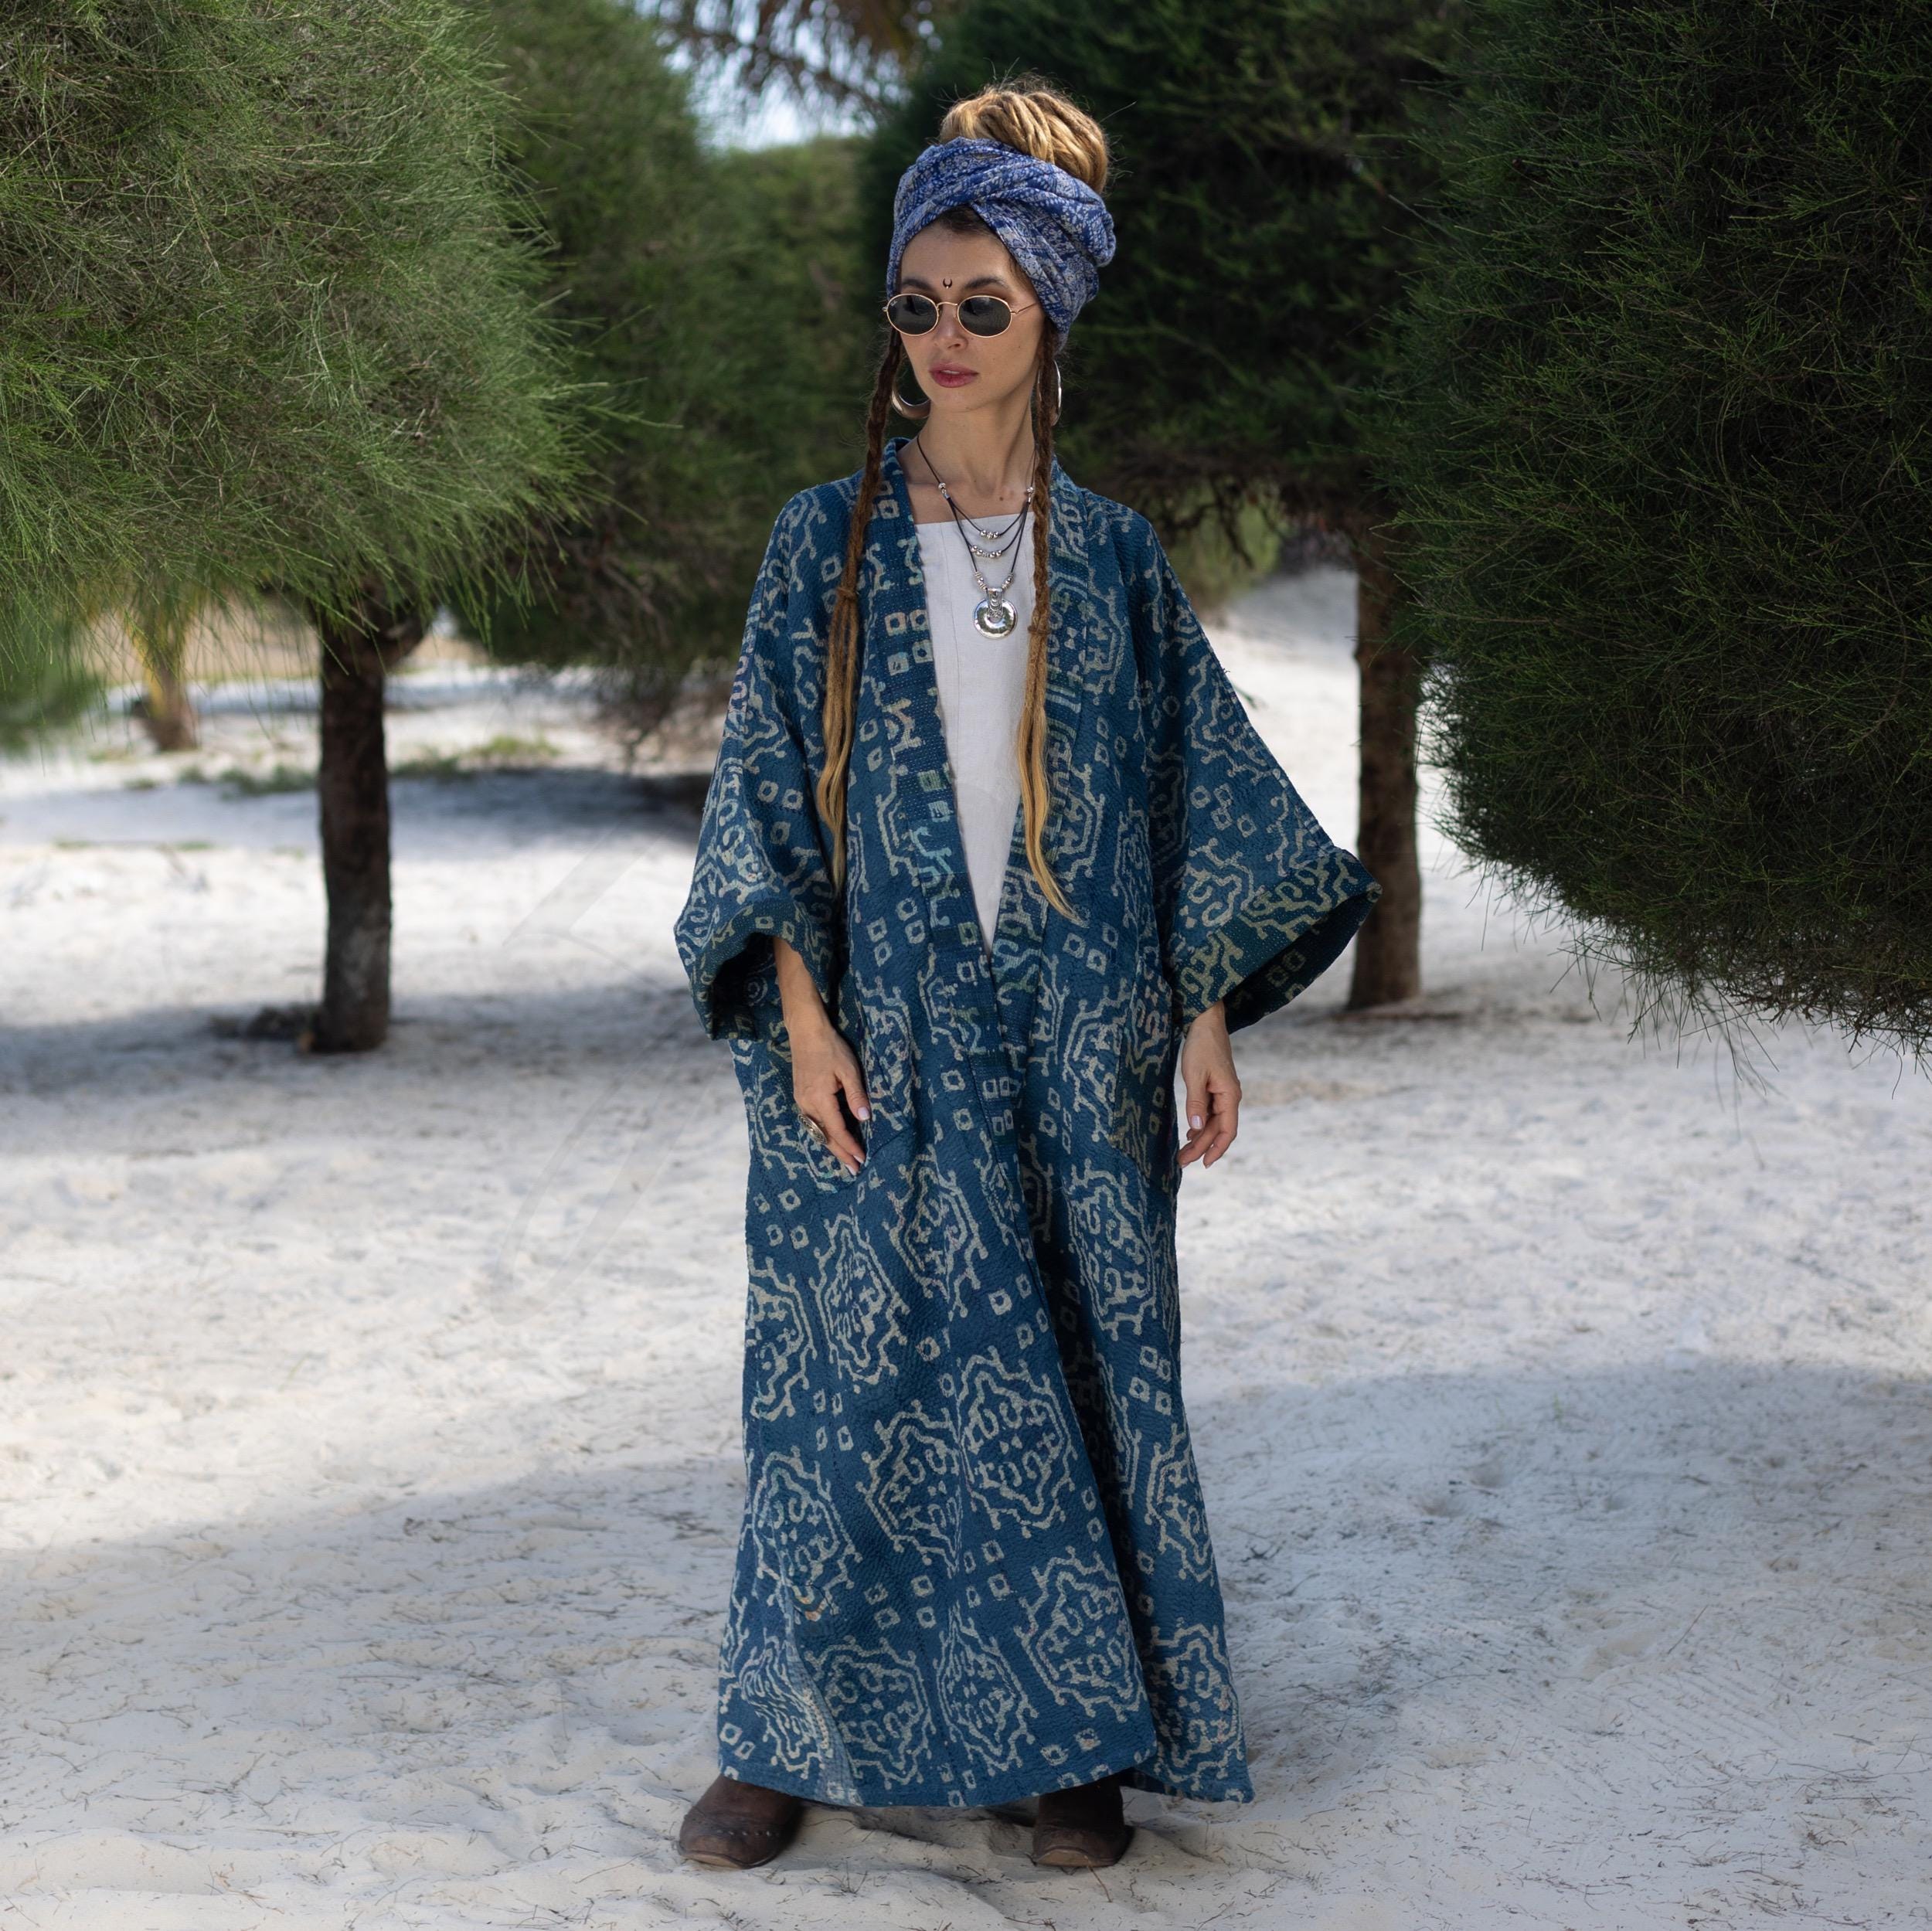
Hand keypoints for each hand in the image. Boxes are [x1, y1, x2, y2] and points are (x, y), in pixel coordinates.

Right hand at [773, 936, 869, 1174]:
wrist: (805, 1031)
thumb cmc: (830, 1047)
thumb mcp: (849, 1069)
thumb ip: (856, 1095)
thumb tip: (865, 1119)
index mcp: (820, 1099)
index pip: (838, 1131)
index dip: (851, 1147)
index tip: (862, 1159)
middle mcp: (807, 1105)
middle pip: (825, 1137)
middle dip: (841, 1154)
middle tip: (854, 1170)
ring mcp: (801, 1101)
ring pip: (817, 1131)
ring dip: (832, 1146)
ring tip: (845, 1158)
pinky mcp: (800, 1096)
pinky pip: (813, 1122)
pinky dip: (824, 1134)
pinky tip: (831, 1137)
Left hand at [1177, 998, 1238, 1170]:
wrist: (1206, 1022)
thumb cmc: (1201, 1046)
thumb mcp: (1194, 1075)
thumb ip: (1196, 1103)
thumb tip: (1197, 1128)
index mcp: (1229, 1095)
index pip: (1227, 1131)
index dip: (1217, 1149)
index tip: (1204, 1164)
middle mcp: (1229, 1097)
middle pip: (1217, 1130)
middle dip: (1200, 1147)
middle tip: (1181, 1162)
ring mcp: (1223, 1092)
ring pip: (1212, 1122)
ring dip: (1199, 1138)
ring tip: (1182, 1153)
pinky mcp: (1215, 1087)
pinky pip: (1209, 1112)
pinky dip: (1199, 1124)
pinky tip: (1189, 1132)